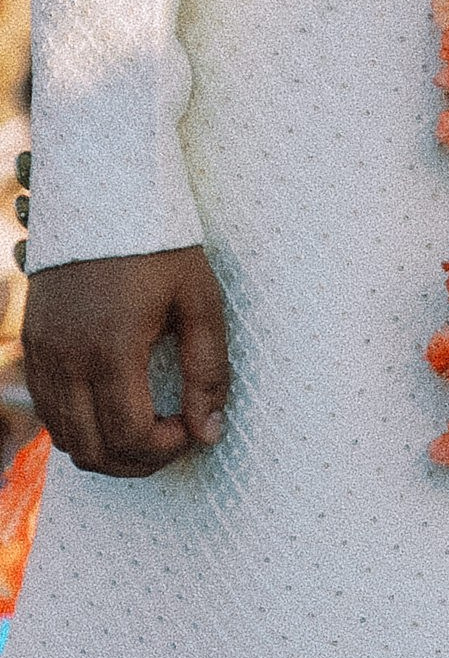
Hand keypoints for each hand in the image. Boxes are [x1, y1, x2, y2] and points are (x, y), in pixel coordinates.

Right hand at [24, 246, 231, 477]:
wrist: (100, 195)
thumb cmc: (159, 246)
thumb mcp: (200, 301)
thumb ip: (207, 371)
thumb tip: (209, 433)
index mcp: (111, 348)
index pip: (130, 435)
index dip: (165, 449)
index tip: (190, 430)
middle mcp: (67, 358)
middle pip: (91, 450)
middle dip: (137, 462)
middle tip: (172, 440)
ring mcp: (42, 354)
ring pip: (65, 438)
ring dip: (107, 449)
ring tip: (148, 427)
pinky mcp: (31, 345)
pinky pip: (49, 411)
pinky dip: (81, 426)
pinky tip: (115, 408)